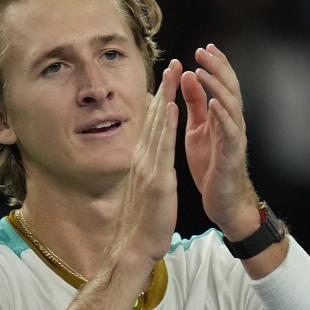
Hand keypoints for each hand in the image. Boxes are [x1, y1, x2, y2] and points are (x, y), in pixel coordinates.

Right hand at [111, 59, 181, 268]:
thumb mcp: (145, 191)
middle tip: (173, 63)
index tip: (168, 79)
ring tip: (175, 72)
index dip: (160, 100)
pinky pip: (163, 146)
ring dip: (167, 96)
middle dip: (164, 89)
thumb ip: (148, 172)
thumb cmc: (142, 224)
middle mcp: (142, 159)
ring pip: (158, 125)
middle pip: (154, 118)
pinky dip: (167, 124)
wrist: (134, 247)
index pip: (152, 125)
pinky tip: (172, 106)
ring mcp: (148, 167)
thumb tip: (150, 162)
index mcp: (142, 162)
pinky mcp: (157, 179)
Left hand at [181, 44, 257, 237]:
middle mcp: (232, 123)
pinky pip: (230, 131)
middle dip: (218, 68)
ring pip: (232, 105)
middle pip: (230, 88)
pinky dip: (223, 115)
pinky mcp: (231, 155)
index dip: (216, 65)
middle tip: (204, 51)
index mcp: (222, 116)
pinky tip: (213, 103)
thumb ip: (194, 104)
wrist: (222, 201)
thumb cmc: (210, 166)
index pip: (222, 84)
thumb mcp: (197, 129)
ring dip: (217, 87)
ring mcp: (234, 138)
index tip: (204, 47)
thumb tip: (189, 74)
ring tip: (203, 71)